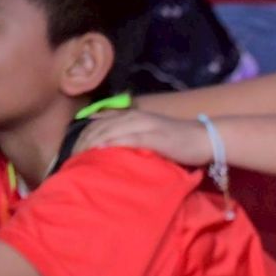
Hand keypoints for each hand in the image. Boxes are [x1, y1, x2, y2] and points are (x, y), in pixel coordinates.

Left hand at [73, 109, 212, 166]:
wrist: (205, 139)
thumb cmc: (178, 142)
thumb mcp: (150, 135)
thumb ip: (131, 138)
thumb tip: (110, 150)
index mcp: (131, 116)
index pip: (98, 123)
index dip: (82, 136)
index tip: (72, 153)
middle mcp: (133, 117)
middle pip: (99, 127)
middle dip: (82, 142)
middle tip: (71, 159)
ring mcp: (143, 125)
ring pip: (109, 131)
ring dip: (92, 144)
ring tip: (80, 158)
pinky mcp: (153, 136)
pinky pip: (127, 139)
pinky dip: (112, 144)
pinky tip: (101, 152)